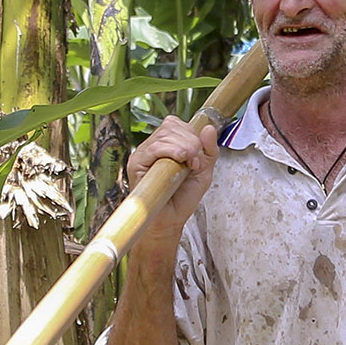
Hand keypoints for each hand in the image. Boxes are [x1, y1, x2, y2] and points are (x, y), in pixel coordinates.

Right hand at [123, 116, 217, 240]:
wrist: (170, 220)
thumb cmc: (183, 198)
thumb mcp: (204, 171)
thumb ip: (209, 150)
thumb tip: (209, 128)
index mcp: (166, 145)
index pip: (175, 124)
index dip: (191, 134)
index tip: (198, 157)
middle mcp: (153, 147)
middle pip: (171, 126)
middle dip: (191, 141)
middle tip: (195, 163)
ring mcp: (143, 154)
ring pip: (165, 135)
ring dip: (184, 147)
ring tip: (188, 166)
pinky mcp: (136, 164)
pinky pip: (154, 147)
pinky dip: (171, 150)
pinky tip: (180, 160)